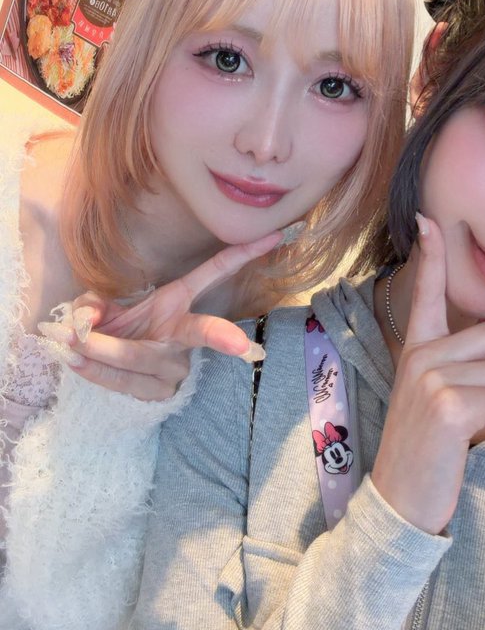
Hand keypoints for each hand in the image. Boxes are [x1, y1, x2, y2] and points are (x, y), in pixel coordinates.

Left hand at [40, 234, 282, 401]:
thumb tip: (85, 321)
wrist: (100, 366)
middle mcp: (181, 335)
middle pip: (199, 332)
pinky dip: (95, 369)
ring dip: (101, 349)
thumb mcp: (99, 305)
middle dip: (218, 336)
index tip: (273, 236)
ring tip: (66, 341)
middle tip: (238, 345)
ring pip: (140, 358)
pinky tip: (72, 359)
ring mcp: (173, 367)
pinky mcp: (158, 393)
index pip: (214, 274)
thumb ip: (91, 304)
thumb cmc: (107, 327)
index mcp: (176, 303)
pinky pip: (124, 382)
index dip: (242, 255)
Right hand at [371, 216, 484, 534]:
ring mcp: (432, 378)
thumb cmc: (427, 453)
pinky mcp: (447, 405)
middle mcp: (422, 357)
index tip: (428, 221)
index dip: (431, 257)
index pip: (425, 294)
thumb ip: (470, 379)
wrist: (400, 500)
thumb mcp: (442, 405)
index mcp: (418, 351)